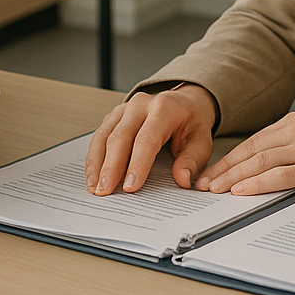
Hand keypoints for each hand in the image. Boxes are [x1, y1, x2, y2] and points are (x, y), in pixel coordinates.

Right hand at [84, 84, 218, 195]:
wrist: (184, 103)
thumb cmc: (191, 123)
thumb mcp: (202, 141)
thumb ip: (192, 161)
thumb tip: (182, 180)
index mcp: (164, 108)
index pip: (147, 138)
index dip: (137, 164)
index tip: (130, 187)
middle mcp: (140, 105)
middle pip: (120, 137)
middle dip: (111, 167)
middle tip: (105, 191)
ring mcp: (124, 109)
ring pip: (104, 136)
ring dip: (97, 164)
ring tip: (94, 187)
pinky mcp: (113, 116)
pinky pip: (99, 136)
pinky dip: (94, 158)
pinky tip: (92, 176)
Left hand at [197, 112, 294, 194]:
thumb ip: (292, 140)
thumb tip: (267, 159)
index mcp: (292, 123)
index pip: (252, 142)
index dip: (228, 158)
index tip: (211, 171)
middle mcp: (294, 132)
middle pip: (250, 152)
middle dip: (223, 169)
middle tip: (202, 183)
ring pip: (259, 163)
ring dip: (232, 177)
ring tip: (213, 189)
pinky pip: (280, 176)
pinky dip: (257, 183)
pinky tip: (241, 190)